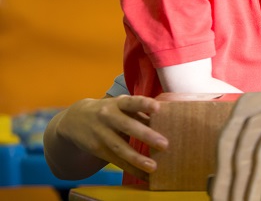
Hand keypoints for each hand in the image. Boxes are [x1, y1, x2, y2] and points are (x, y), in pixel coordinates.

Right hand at [45, 95, 167, 180]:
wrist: (75, 119)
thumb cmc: (109, 110)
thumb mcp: (121, 106)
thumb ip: (141, 113)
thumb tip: (167, 120)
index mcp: (118, 103)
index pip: (131, 102)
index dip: (144, 104)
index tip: (157, 108)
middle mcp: (108, 117)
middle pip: (127, 126)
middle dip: (146, 135)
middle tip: (164, 144)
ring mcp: (101, 134)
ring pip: (120, 147)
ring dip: (137, 159)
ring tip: (153, 167)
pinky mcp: (97, 149)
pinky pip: (116, 161)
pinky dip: (131, 169)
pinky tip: (144, 175)